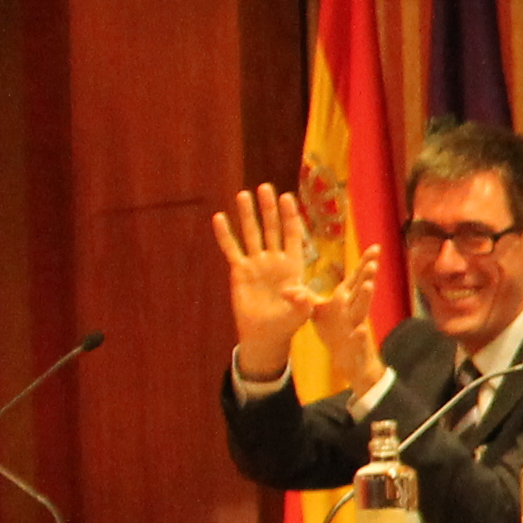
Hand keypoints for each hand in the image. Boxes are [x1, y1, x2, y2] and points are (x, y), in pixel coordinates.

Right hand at [211, 184, 374, 384]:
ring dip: (248, 215)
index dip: (290, 216)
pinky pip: (231, 249)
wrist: (266, 334)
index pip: (292, 235)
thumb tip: (299, 293)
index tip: (288, 197)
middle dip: (269, 208)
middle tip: (265, 187)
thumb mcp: (300, 314)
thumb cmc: (287, 324)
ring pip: (252, 234)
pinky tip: (220, 218)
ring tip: (244, 194)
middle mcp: (274, 260)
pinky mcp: (240, 271)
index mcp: (293, 265)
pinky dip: (225, 235)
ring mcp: (256, 263)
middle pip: (272, 228)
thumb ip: (302, 303)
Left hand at [306, 257, 382, 391]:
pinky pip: (358, 340)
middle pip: (362, 289)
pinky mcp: (355, 344)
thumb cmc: (335, 329)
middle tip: (373, 261)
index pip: (356, 277)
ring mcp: (356, 326)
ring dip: (365, 297)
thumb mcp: (319, 311)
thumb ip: (304, 297)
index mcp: (347, 299)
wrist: (348, 358)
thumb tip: (284, 288)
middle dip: (367, 275)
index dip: (365, 262)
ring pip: (362, 310)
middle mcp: (354, 309)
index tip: (375, 247)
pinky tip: (360, 331)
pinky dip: (360, 336)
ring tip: (369, 285)